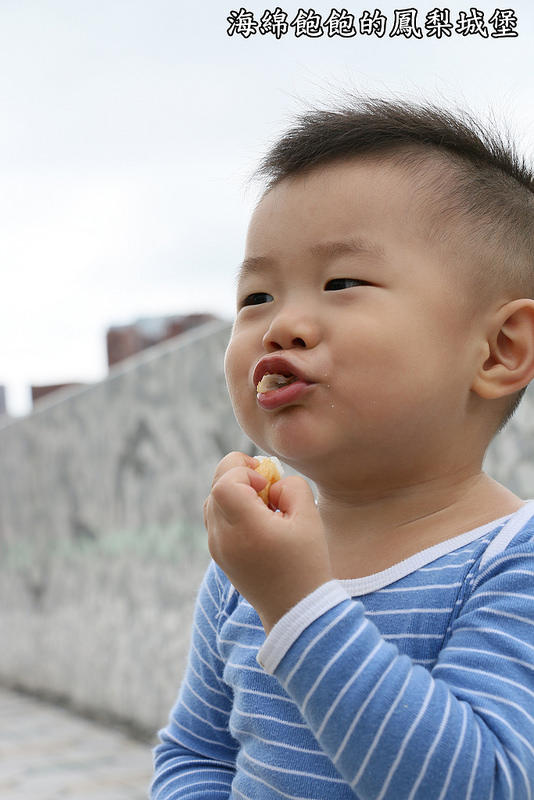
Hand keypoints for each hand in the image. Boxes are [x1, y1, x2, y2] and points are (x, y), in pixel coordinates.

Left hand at [204, 452, 332, 633]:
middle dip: (238, 475)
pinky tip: (256, 518)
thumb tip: (271, 482)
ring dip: (234, 491)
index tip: (267, 484)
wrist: (296, 611)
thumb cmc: (307, 564)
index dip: (244, 471)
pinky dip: (231, 509)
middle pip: (215, 488)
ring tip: (262, 503)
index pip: (224, 483)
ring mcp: (217, 549)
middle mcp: (223, 538)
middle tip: (265, 482)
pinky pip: (215, 519)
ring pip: (212, 502)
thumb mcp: (310, 518)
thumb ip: (291, 487)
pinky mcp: (218, 555)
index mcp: (246, 529)